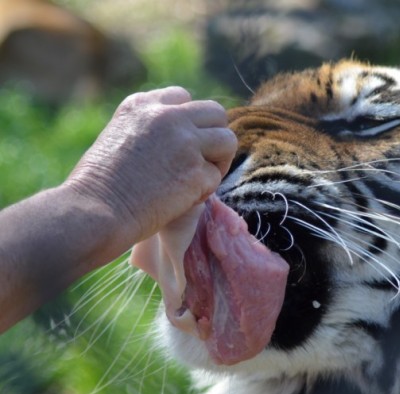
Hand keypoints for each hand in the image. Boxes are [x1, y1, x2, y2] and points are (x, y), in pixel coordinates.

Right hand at [64, 86, 237, 244]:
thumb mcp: (117, 137)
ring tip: (201, 180)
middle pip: (215, 113)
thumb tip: (178, 139)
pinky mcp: (196, 171)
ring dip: (219, 160)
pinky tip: (182, 200)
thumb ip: (149, 130)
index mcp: (141, 104)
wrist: (94, 211)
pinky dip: (204, 191)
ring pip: (227, 140)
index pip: (183, 97)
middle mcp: (167, 116)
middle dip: (213, 137)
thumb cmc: (97, 186)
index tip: (181, 144)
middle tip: (203, 162)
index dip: (188, 122)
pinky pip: (216, 177)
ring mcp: (185, 142)